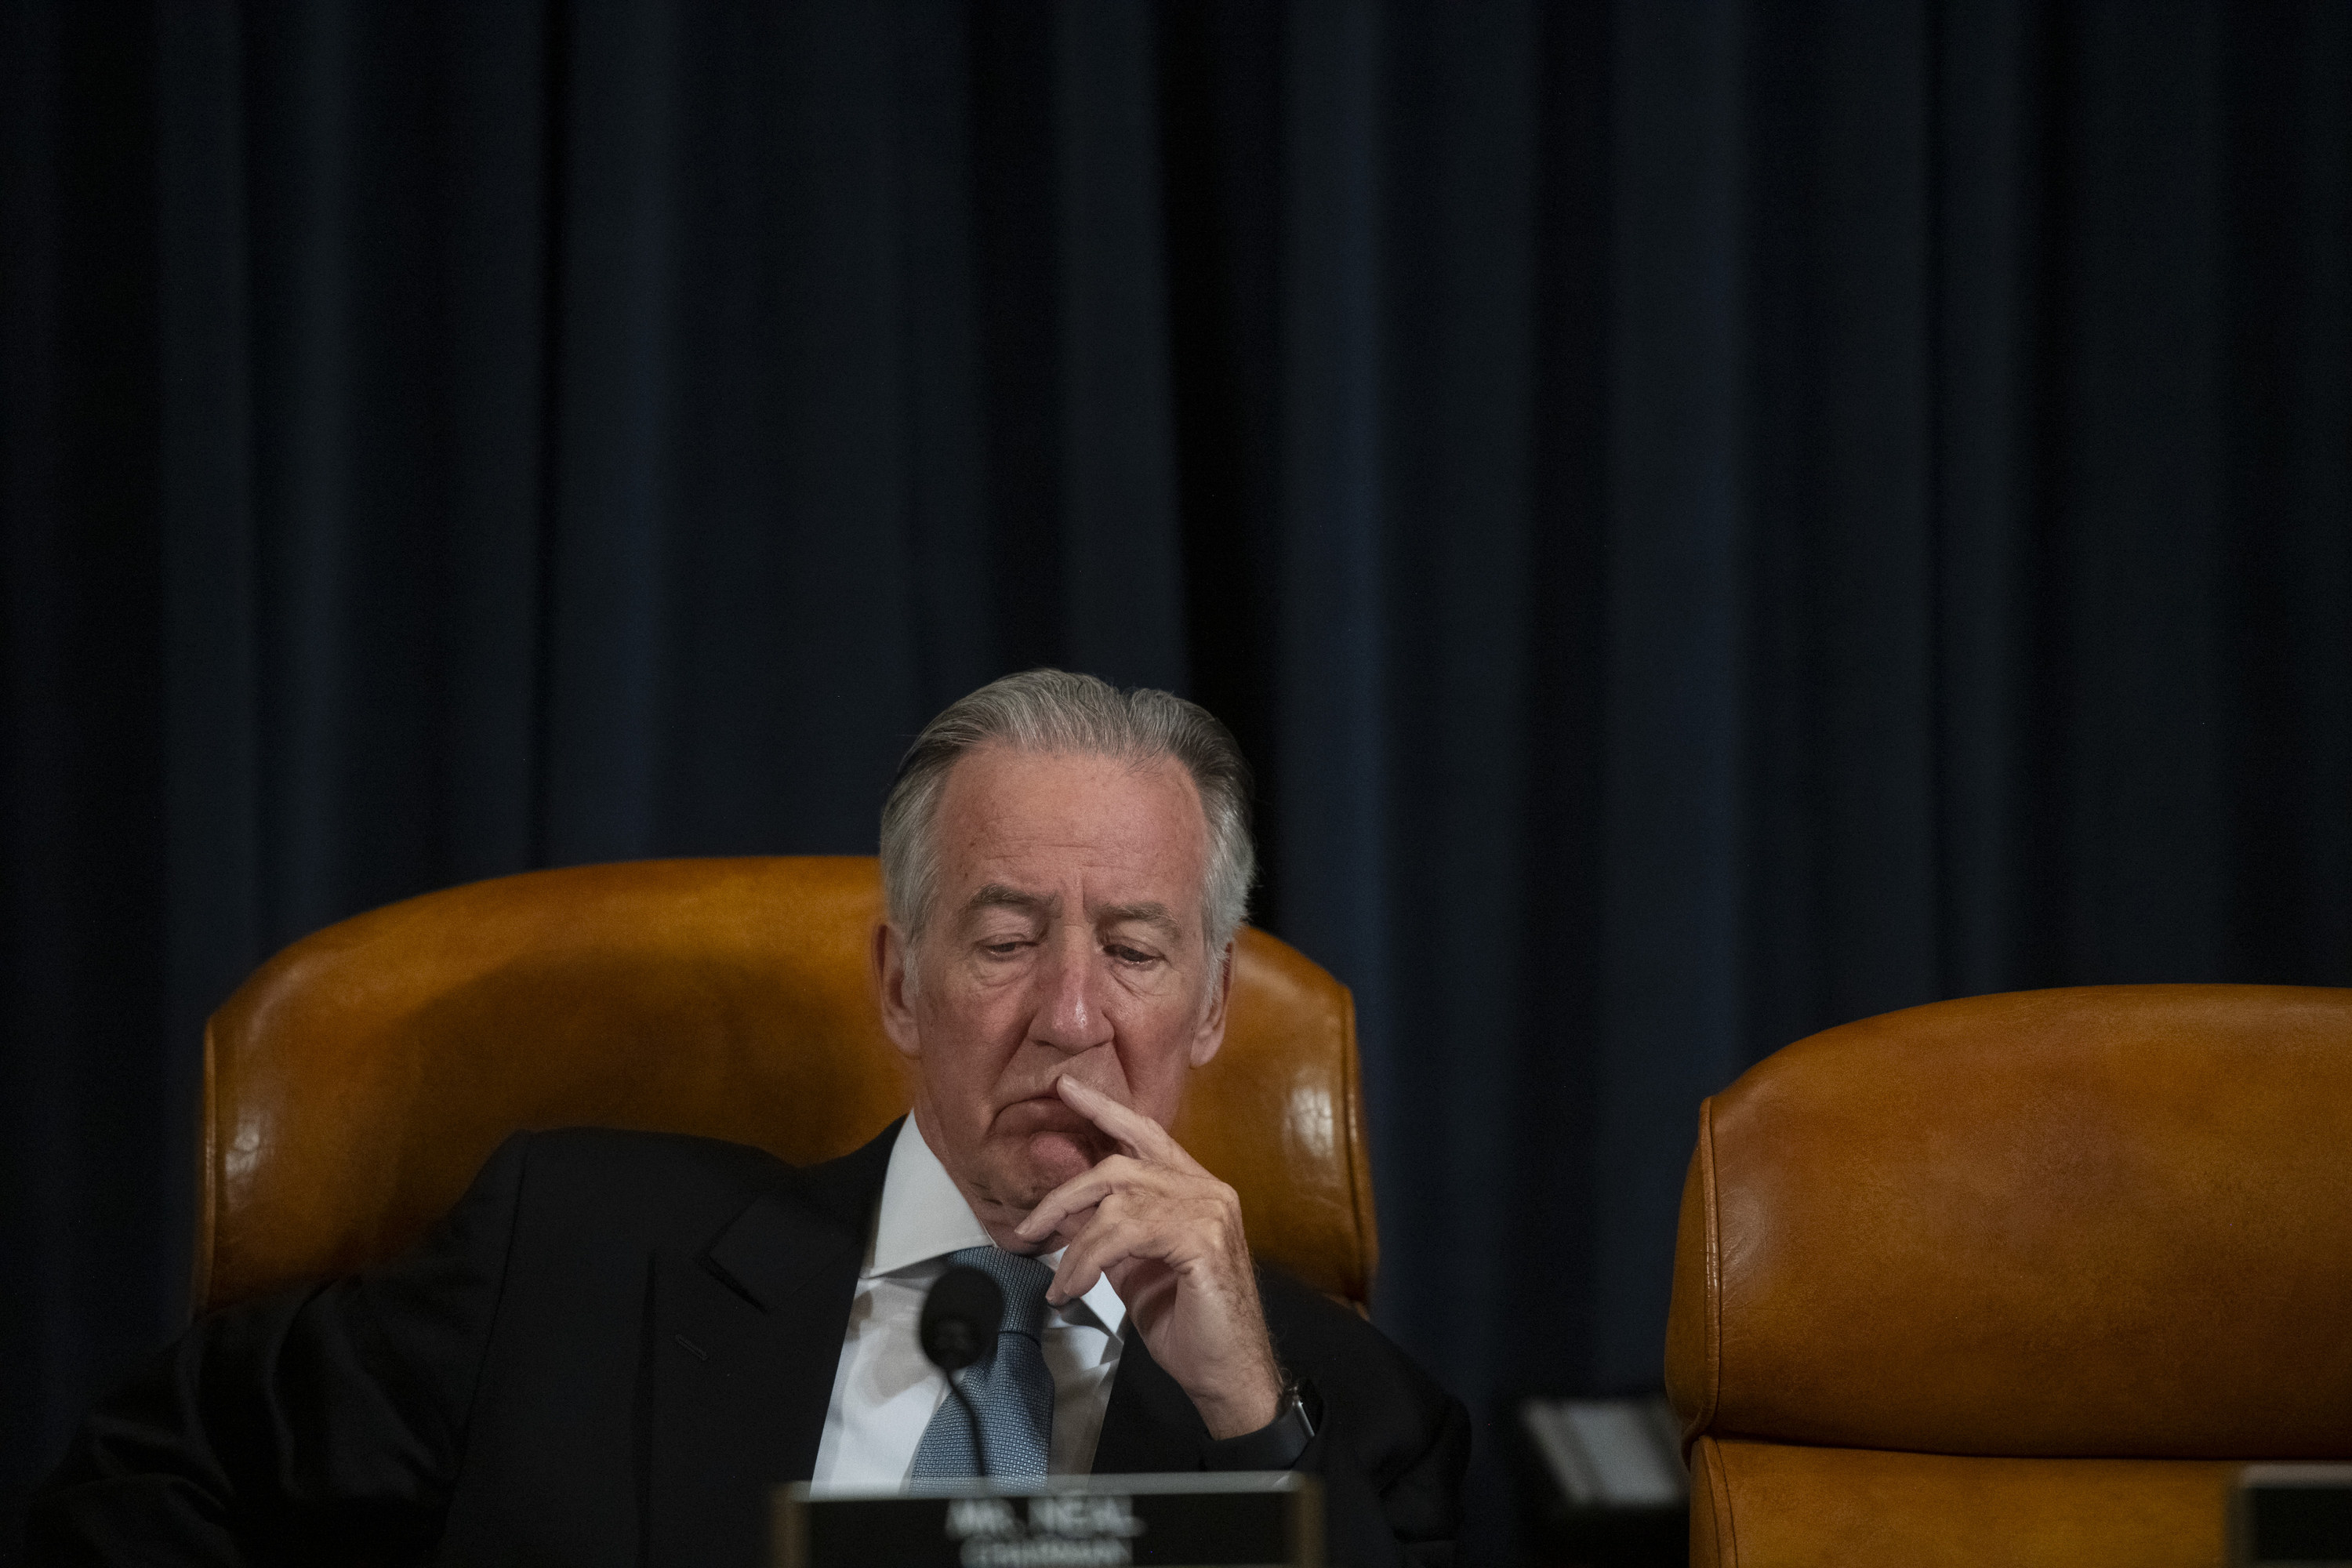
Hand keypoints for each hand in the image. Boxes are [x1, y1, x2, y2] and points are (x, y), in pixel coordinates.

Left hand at [1013, 1076, 1283, 1438]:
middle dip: (1065, 1193)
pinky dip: (1087, 1260)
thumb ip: (1112, 1232)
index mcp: (1195, 1189)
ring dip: (1074, 1244)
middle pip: (1120, 1163)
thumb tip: (1068, 1213)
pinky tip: (1072, 1289)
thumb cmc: (1188, 1324)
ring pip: (1117, 1199)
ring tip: (1059, 1283)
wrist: (1227, 1375)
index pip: (1146, 1134)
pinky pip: (1124, 1233)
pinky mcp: (1201, 1238)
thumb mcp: (1136, 1268)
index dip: (1104, 1108)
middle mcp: (1207, 1189)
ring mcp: (1209, 1210)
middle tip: (1029, 1228)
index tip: (1065, 1088)